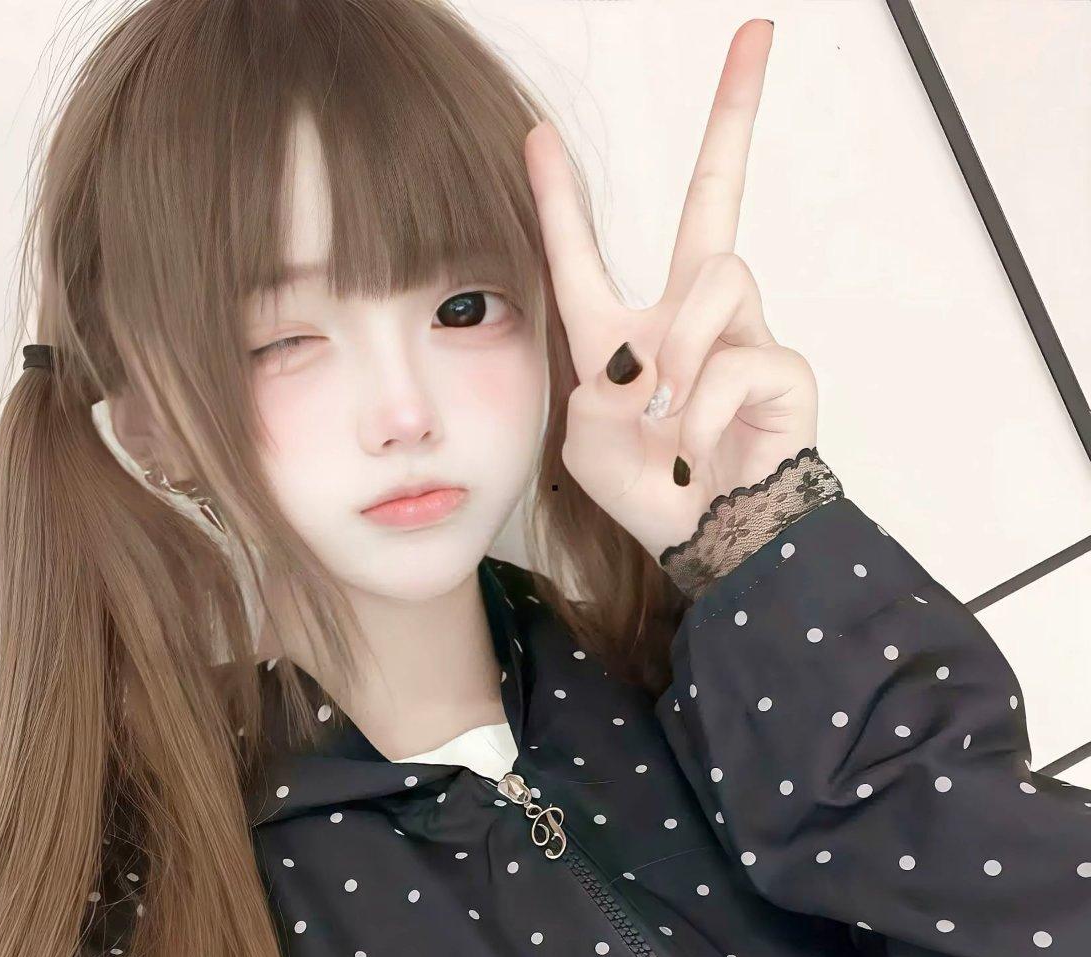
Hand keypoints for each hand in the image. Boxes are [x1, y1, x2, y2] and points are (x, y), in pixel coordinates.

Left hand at [524, 18, 818, 559]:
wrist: (704, 543)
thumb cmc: (646, 488)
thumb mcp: (585, 438)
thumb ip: (592, 382)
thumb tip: (647, 353)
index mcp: (626, 331)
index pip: (586, 252)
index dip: (560, 198)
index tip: (536, 137)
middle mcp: (689, 317)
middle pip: (713, 197)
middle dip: (733, 115)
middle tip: (754, 33)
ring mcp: (742, 335)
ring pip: (720, 275)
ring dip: (683, 348)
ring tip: (667, 412)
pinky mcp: (784, 367)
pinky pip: (737, 357)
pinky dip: (702, 408)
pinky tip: (694, 442)